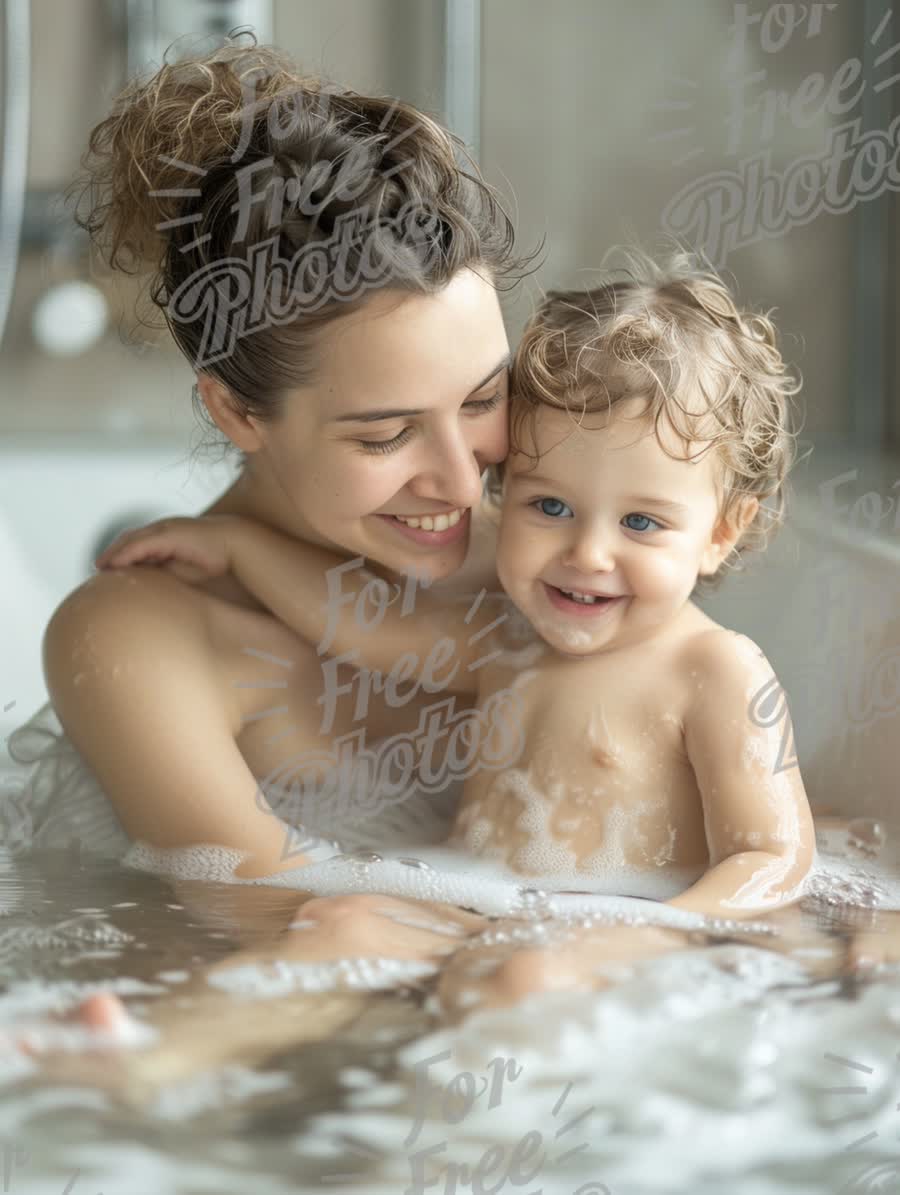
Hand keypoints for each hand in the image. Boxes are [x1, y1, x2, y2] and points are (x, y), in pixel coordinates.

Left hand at [94, 514, 241, 584]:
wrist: (236, 545)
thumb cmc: (215, 560)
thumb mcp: (184, 571)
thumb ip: (165, 575)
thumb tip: (150, 589)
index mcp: (167, 536)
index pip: (137, 543)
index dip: (121, 554)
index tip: (108, 569)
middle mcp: (163, 528)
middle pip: (129, 538)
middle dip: (112, 552)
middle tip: (98, 568)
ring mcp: (165, 528)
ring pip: (132, 539)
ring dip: (114, 552)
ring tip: (101, 567)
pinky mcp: (169, 533)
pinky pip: (142, 543)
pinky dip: (126, 552)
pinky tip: (115, 563)